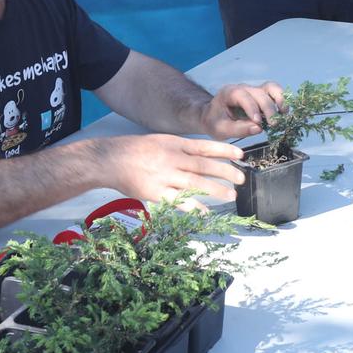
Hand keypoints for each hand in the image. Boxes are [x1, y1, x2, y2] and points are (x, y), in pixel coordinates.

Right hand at [98, 133, 245, 203]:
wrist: (110, 160)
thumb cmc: (136, 150)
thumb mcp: (161, 141)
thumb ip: (180, 148)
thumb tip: (203, 155)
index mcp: (174, 144)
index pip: (204, 147)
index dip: (224, 150)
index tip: (240, 154)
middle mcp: (172, 159)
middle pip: (203, 166)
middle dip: (225, 171)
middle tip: (241, 177)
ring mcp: (164, 176)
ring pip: (195, 183)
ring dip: (216, 189)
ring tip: (231, 195)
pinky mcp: (156, 193)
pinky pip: (179, 201)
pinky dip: (194, 207)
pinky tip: (206, 212)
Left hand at [199, 81, 286, 140]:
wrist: (212, 115)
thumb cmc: (215, 121)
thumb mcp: (221, 129)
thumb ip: (238, 129)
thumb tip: (258, 128)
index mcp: (229, 93)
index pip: (243, 96)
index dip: (252, 108)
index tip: (258, 122)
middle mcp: (243, 88)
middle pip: (260, 93)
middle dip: (268, 109)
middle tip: (274, 125)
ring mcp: (253, 90)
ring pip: (270, 87)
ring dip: (279, 100)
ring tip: (284, 114)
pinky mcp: (261, 95)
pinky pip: (274, 92)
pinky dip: (282, 100)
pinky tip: (284, 112)